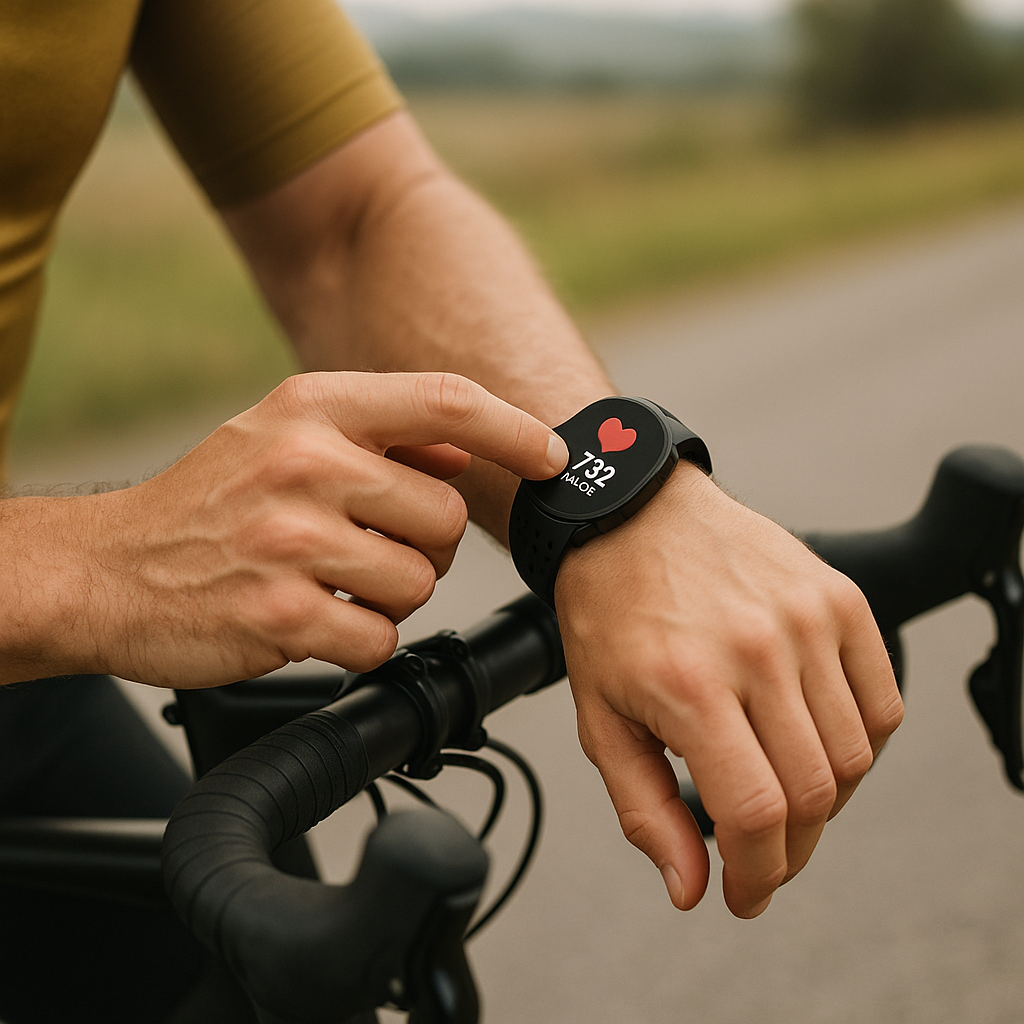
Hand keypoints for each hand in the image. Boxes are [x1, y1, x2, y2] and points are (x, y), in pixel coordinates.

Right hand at [56, 372, 566, 687]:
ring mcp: (291, 540)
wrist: (108, 570)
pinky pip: (379, 637)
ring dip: (389, 594)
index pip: (446, 403)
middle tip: (367, 545)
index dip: (515, 431)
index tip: (553, 457)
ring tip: (329, 580)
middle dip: (423, 542)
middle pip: (444, 512)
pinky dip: (359, 638)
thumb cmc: (208, 502)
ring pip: (419, 582)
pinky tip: (312, 618)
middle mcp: (304, 462)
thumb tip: (465, 451)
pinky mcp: (281, 615)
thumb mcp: (281, 435)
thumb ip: (379, 437)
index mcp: (312, 407)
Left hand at [555, 461, 902, 918]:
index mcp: (690, 684)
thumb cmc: (610, 612)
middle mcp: (758, 649)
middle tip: (761, 858)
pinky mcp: (839, 600)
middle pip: (814, 794)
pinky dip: (860, 745)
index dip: (757, 875)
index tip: (744, 894)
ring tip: (781, 797)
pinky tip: (815, 746)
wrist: (633, 518)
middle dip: (789, 852)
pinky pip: (881, 703)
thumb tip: (690, 886)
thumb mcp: (600, 717)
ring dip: (825, 803)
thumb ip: (645, 808)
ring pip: (855, 757)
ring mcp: (807, 620)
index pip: (757, 812)